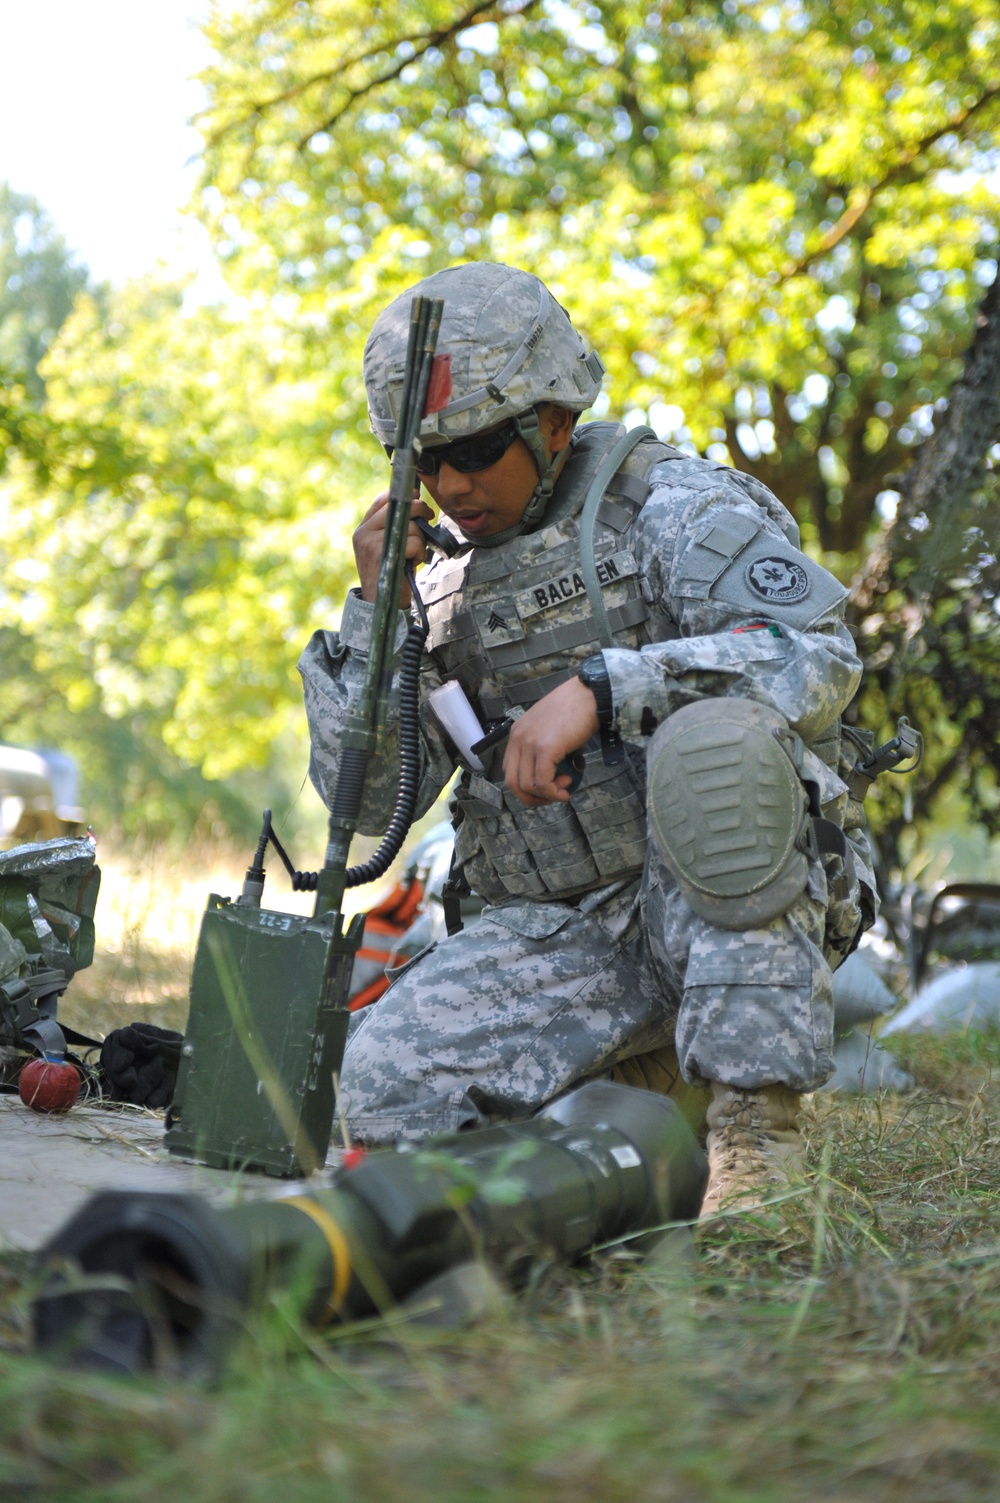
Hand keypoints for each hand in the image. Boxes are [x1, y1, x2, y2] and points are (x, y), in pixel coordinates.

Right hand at [353, 490, 434, 605]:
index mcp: (363, 530)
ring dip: (420, 540)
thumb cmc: (390, 574)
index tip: (416, 497)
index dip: (403, 497)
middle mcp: (363, 533)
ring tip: (414, 555)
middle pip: (398, 508)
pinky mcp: (383, 553)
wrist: (380, 605)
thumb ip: (393, 527)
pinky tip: (412, 563)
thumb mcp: (387, 548)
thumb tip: (413, 498)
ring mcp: (371, 542)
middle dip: (419, 511)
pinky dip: (419, 553)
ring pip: (410, 526)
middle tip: (428, 519)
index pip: (382, 500)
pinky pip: (412, 542)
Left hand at [503, 677, 600, 804]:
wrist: (589, 695)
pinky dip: (553, 792)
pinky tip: (565, 791)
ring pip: (527, 785)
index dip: (525, 787)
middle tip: (552, 796)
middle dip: (531, 797)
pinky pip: (542, 782)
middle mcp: (518, 739)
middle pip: (512, 782)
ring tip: (565, 788)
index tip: (546, 788)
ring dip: (547, 795)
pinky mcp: (544, 748)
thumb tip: (553, 775)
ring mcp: (529, 743)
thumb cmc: (575, 710)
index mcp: (516, 734)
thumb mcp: (549, 729)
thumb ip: (543, 749)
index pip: (509, 770)